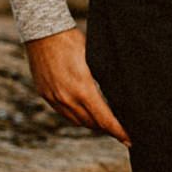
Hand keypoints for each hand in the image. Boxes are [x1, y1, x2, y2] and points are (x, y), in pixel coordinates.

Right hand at [25, 27, 129, 144]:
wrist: (42, 32)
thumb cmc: (72, 41)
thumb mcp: (96, 60)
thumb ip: (105, 81)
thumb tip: (120, 96)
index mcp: (83, 89)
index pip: (105, 119)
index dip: (118, 132)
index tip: (129, 140)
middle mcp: (67, 98)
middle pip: (92, 123)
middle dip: (108, 129)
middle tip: (122, 132)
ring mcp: (54, 97)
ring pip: (77, 121)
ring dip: (92, 124)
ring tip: (106, 125)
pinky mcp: (44, 94)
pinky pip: (64, 113)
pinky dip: (77, 117)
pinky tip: (85, 114)